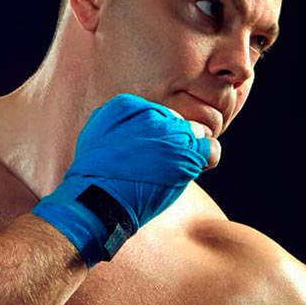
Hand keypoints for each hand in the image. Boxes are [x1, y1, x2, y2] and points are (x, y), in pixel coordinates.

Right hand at [30, 94, 215, 265]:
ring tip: (169, 172)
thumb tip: (138, 128)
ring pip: (195, 133)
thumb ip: (120, 126)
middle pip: (177, 122)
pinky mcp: (185, 151)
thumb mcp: (97, 138)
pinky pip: (210, 147)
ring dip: (187, 154)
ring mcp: (169, 130)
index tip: (144, 156)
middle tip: (157, 167)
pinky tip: (194, 169)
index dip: (155, 137)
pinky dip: (207, 158)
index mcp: (126, 104)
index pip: (157, 114)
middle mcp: (150, 111)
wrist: (95, 200)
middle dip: (172, 144)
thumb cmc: (96, 178)